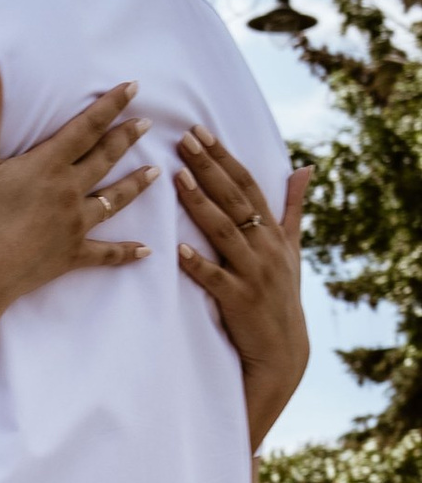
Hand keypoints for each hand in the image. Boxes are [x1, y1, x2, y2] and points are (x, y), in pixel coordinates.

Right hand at [0, 62, 152, 333]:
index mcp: (49, 165)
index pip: (87, 128)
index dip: (110, 105)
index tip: (134, 88)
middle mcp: (69, 192)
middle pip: (105, 159)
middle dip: (127, 138)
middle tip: (147, 124)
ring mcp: (73, 226)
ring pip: (113, 201)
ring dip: (135, 185)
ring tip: (155, 172)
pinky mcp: (70, 257)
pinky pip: (105, 254)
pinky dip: (125, 253)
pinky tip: (145, 251)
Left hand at [176, 135, 309, 448]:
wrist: (283, 350)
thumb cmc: (281, 295)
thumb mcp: (292, 248)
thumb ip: (293, 208)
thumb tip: (304, 168)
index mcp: (273, 232)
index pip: (248, 185)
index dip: (224, 157)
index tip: (201, 132)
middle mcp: (266, 247)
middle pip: (234, 200)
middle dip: (208, 168)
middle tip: (184, 140)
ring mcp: (253, 273)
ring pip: (224, 232)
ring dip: (201, 204)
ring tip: (178, 178)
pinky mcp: (239, 301)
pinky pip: (216, 279)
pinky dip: (198, 265)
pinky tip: (178, 251)